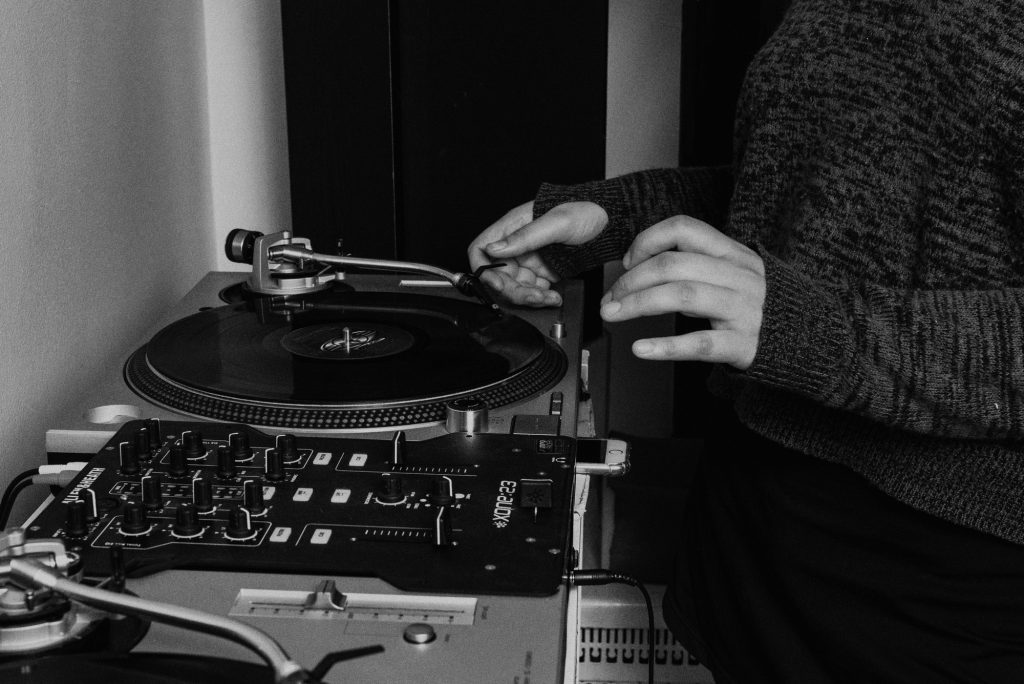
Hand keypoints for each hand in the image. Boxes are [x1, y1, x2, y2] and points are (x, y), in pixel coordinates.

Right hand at [468, 201, 607, 306]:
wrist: (612, 222)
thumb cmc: (588, 210)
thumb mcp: (557, 222)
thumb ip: (525, 237)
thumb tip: (494, 249)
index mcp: (513, 226)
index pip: (481, 250)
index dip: (484, 270)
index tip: (498, 283)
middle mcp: (517, 244)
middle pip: (498, 275)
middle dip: (513, 290)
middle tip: (532, 296)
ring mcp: (530, 259)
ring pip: (515, 287)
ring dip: (529, 297)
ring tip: (548, 297)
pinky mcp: (543, 271)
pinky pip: (533, 290)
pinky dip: (541, 298)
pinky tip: (554, 296)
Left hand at [600, 215, 764, 368]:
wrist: (809, 341)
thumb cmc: (755, 306)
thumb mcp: (731, 274)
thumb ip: (693, 264)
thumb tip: (637, 265)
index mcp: (733, 253)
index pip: (684, 229)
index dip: (648, 240)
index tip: (628, 262)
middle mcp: (739, 276)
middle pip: (674, 265)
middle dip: (632, 280)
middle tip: (610, 299)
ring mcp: (743, 310)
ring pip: (683, 296)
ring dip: (639, 305)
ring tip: (614, 316)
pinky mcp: (743, 345)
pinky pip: (700, 344)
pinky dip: (666, 347)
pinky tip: (641, 349)